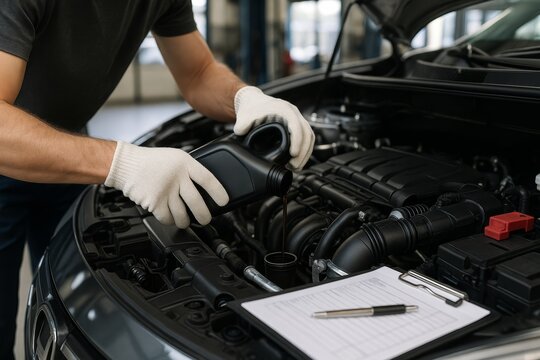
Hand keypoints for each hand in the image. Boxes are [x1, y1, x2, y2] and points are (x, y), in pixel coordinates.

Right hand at [105, 142, 228, 227]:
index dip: (218, 192)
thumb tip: (203, 186)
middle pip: (197, 202)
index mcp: (185, 163)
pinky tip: (171, 218)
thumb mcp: (176, 157)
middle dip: (204, 215)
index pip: (207, 179)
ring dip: (186, 221)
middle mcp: (177, 177)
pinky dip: (170, 221)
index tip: (224, 201)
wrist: (125, 164)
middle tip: (206, 219)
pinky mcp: (154, 202)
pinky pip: (167, 218)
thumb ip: (189, 170)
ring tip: (187, 221)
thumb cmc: (151, 161)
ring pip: (182, 214)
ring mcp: (165, 191)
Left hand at [234, 86, 314, 169]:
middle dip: (303, 152)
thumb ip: (242, 123)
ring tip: (296, 167)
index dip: (297, 141)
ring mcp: (297, 120)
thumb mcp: (245, 115)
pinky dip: (303, 151)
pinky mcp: (296, 127)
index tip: (293, 154)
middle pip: (307, 134)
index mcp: (285, 109)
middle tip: (295, 166)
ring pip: (309, 137)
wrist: (254, 101)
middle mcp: (294, 113)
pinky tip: (296, 161)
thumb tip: (241, 132)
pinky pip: (306, 139)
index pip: (297, 126)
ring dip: (305, 153)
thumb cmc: (253, 106)